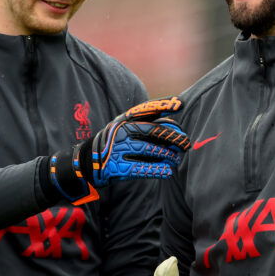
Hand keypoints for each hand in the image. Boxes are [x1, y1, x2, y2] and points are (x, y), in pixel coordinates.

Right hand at [51, 97, 189, 204]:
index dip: (163, 105)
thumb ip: (146, 124)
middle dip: (172, 136)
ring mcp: (119, 149)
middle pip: (152, 131)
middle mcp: (121, 132)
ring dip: (168, 155)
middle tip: (186, 142)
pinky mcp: (118, 167)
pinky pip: (141, 169)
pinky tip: (168, 172)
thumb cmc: (114, 143)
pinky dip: (157, 170)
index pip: (146, 109)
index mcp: (124, 120)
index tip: (179, 104)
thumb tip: (175, 125)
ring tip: (178, 158)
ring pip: (150, 150)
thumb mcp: (125, 127)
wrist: (88, 162)